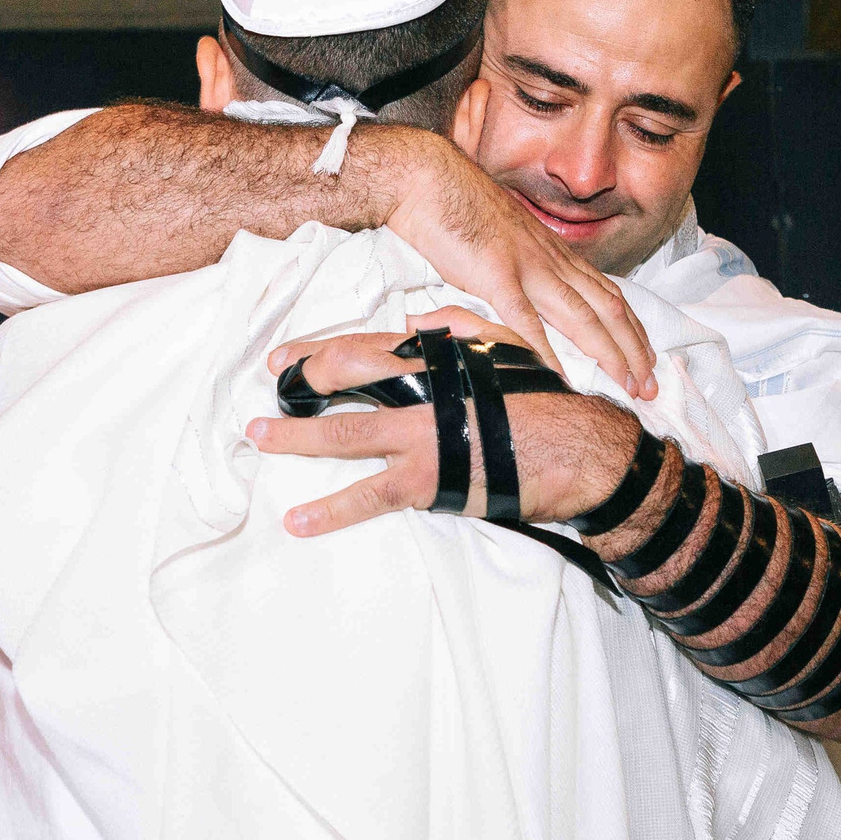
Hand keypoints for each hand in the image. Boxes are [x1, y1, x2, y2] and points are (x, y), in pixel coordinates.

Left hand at [252, 321, 645, 535]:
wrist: (582, 451)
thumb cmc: (546, 400)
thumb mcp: (506, 346)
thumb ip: (458, 327)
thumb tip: (412, 320)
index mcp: (435, 358)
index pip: (362, 346)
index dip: (317, 352)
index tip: (285, 358)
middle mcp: (419, 391)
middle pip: (342, 380)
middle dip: (297, 385)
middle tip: (263, 392)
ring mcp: (420, 436)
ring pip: (343, 434)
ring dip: (295, 437)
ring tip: (258, 440)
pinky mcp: (429, 481)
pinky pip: (368, 496)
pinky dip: (329, 510)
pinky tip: (296, 519)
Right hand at [383, 141, 655, 399]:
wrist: (427, 178)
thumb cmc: (457, 208)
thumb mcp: (504, 241)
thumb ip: (523, 269)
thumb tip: (531, 297)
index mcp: (553, 253)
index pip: (608, 294)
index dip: (632, 329)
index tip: (647, 358)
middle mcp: (551, 261)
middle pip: (608, 309)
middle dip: (634, 350)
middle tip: (651, 386)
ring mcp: (527, 267)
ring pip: (582, 317)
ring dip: (610, 355)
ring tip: (627, 387)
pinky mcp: (495, 275)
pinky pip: (526, 320)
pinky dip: (548, 352)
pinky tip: (562, 378)